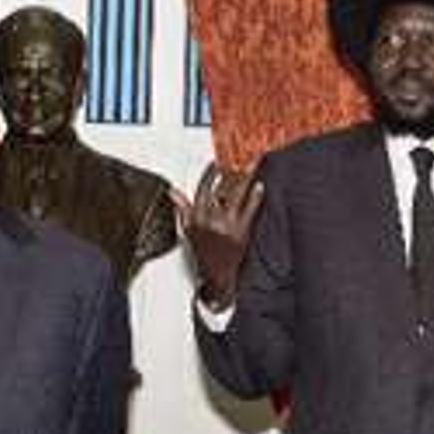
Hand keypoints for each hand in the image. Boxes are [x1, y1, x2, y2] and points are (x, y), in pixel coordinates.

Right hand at [171, 163, 263, 308]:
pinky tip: (260, 187)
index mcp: (197, 217)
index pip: (203, 188)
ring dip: (245, 178)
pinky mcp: (241, 232)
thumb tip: (173, 191)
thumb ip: (182, 208)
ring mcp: (227, 225)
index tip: (217, 162)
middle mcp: (211, 219)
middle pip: (222, 187)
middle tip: (241, 156)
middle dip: (232, 170)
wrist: (217, 277)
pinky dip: (255, 197)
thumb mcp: (188, 231)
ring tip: (252, 164)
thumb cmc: (204, 254)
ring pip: (236, 195)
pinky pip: (249, 210)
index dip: (210, 173)